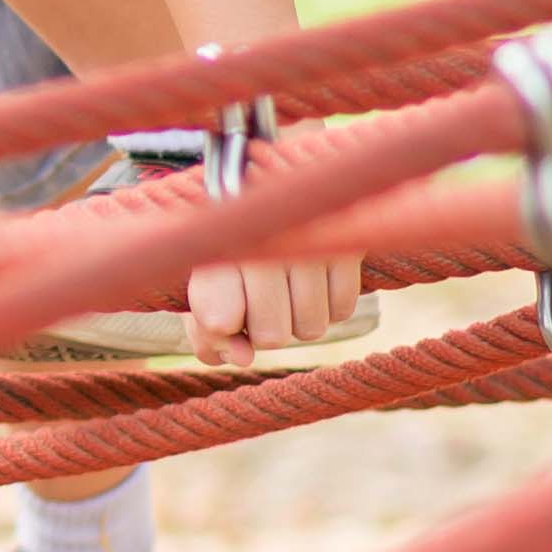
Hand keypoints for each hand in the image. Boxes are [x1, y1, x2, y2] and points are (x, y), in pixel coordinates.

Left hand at [189, 248, 363, 355]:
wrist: (276, 192)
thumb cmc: (231, 254)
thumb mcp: (204, 288)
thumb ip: (208, 334)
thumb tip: (243, 359)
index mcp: (211, 243)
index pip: (219, 321)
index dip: (221, 328)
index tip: (219, 309)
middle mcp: (261, 236)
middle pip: (270, 336)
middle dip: (263, 329)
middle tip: (257, 298)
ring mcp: (310, 238)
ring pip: (310, 329)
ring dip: (298, 319)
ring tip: (286, 286)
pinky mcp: (347, 241)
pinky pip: (341, 310)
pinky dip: (329, 305)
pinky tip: (314, 280)